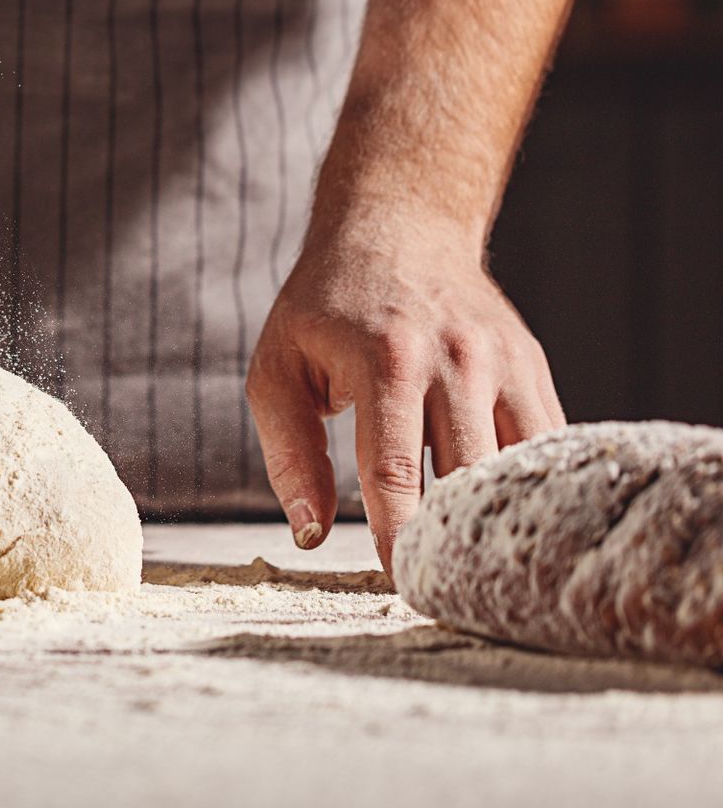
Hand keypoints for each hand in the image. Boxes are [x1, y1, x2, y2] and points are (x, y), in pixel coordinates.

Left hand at [245, 213, 565, 570]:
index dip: (399, 540)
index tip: (399, 588)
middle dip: (452, 541)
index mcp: (385, 361)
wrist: (398, 228)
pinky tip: (506, 518)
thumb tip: (311, 533)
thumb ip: (290, 452)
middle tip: (438, 594)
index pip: (395, 472)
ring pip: (515, 465)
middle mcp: (454, 360)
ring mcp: (501, 362)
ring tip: (475, 569)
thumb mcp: (278, 368)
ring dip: (498, 519)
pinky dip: (526, 486)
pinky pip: (543, 443)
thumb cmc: (324, 309)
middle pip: (465, 477)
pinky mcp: (531, 367)